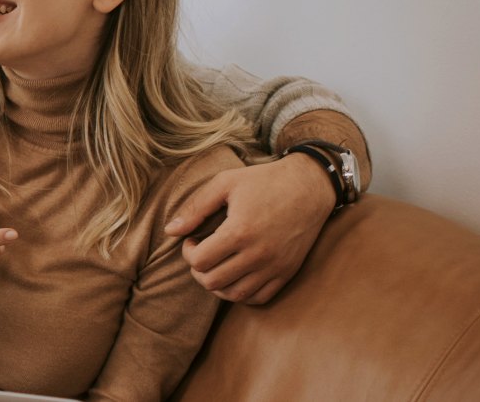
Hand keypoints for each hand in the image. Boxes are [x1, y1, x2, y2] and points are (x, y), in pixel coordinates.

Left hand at [164, 153, 334, 303]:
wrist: (309, 187)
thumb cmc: (263, 181)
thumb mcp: (225, 183)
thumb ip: (195, 207)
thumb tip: (170, 231)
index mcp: (240, 231)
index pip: (200, 261)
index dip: (188, 252)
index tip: (193, 239)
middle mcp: (258, 254)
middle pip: (213, 281)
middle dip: (198, 269)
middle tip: (202, 252)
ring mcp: (275, 267)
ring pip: (234, 295)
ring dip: (217, 284)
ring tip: (216, 265)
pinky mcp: (287, 272)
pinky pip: (259, 298)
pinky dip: (241, 293)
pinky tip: (236, 274)